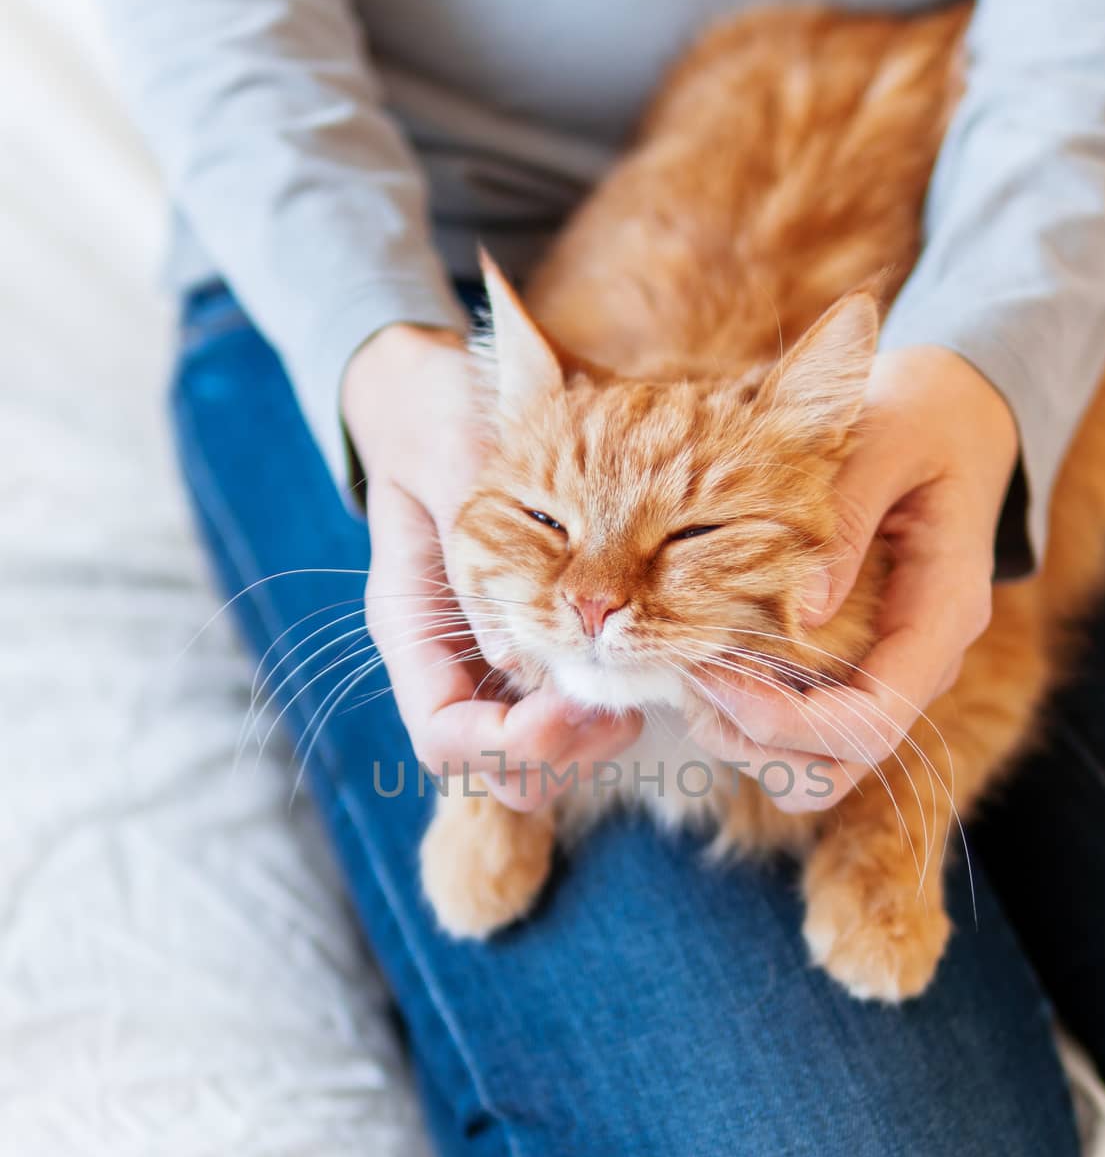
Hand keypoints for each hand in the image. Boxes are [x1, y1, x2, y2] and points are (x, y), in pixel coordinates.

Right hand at [343, 323, 639, 811]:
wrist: (436, 390)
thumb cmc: (440, 415)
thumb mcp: (456, 462)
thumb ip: (482, 554)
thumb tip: (517, 659)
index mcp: (410, 626)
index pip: (443, 735)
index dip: (503, 744)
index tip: (565, 709)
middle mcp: (447, 659)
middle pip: (490, 766)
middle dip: (558, 755)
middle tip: (623, 710)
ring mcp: (488, 659)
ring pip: (532, 755)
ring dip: (588, 744)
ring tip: (642, 692)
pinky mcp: (532, 647)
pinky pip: (561, 713)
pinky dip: (601, 713)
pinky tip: (642, 668)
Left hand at [690, 345, 1018, 810]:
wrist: (956, 413)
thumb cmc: (920, 415)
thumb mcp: (886, 439)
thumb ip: (845, 521)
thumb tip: (799, 615)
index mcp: (943, 613)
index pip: (870, 722)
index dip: (783, 722)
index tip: (708, 672)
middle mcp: (924, 663)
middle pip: (838, 766)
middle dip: (755, 744)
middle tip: (689, 676)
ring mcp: (893, 672)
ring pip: (817, 765)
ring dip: (746, 740)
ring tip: (692, 670)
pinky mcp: (862, 666)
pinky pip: (806, 731)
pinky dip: (751, 719)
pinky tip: (711, 661)